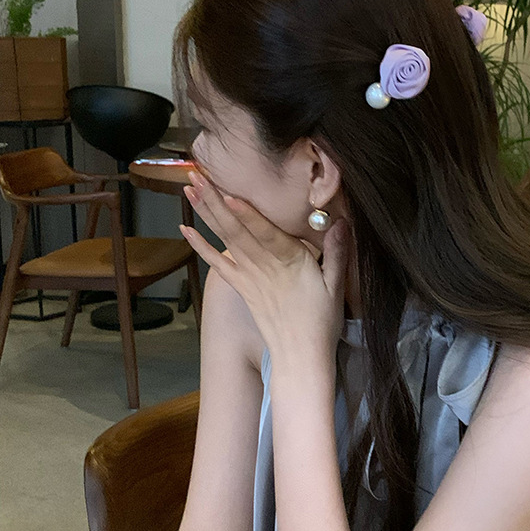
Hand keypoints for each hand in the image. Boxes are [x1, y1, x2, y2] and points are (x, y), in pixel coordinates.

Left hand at [181, 171, 348, 362]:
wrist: (300, 356)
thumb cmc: (321, 321)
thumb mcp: (337, 286)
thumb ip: (338, 252)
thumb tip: (341, 221)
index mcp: (291, 263)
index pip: (266, 234)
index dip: (248, 214)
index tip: (230, 194)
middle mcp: (264, 267)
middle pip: (237, 230)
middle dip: (216, 201)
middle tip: (197, 175)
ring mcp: (249, 278)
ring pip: (224, 240)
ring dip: (206, 213)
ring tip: (190, 188)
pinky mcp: (242, 288)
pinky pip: (217, 264)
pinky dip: (200, 246)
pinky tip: (186, 228)